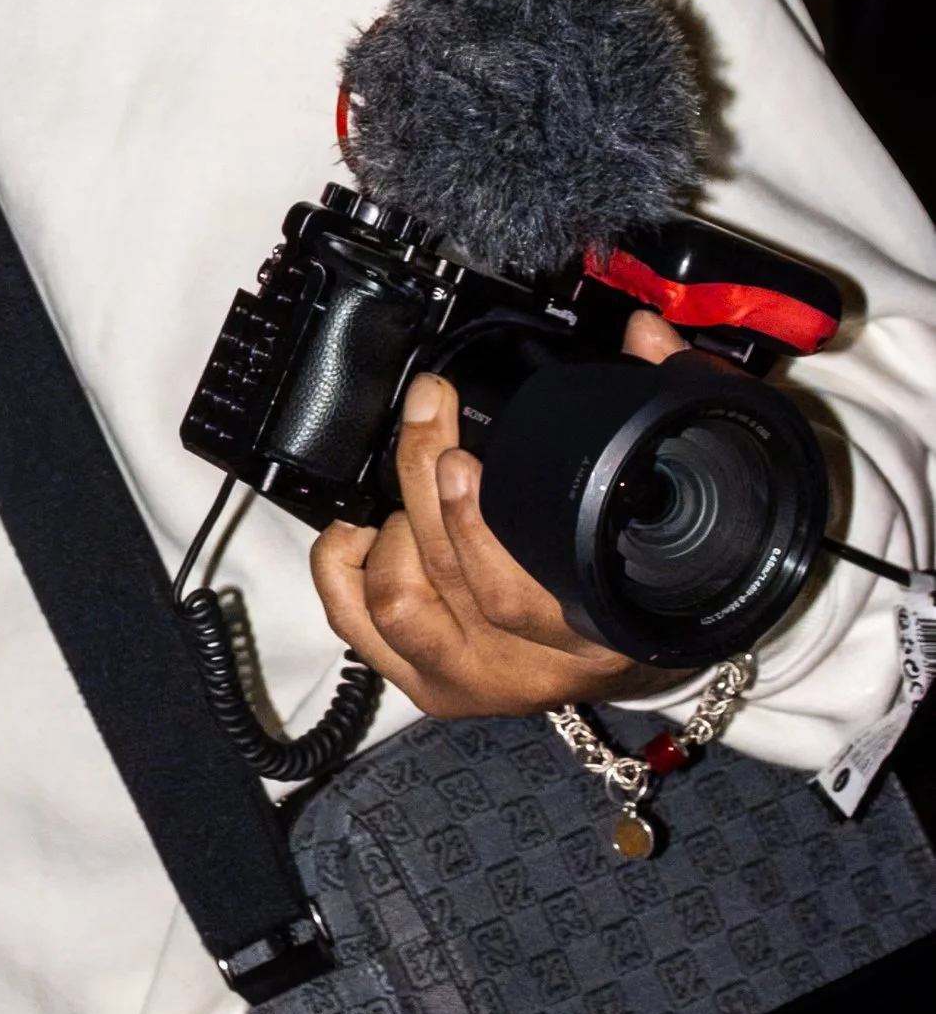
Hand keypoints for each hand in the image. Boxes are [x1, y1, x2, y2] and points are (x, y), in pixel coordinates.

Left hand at [309, 312, 691, 718]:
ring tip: (416, 483)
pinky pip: (355, 623)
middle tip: (429, 409)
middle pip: (448, 574)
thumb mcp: (671, 499)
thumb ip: (665, 407)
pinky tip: (364, 527)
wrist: (635, 652)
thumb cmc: (649, 577)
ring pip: (398, 600)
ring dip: (394, 527)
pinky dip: (342, 567)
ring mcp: (469, 679)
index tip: (460, 457)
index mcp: (595, 632)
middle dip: (424, 475)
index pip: (517, 598)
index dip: (474, 527)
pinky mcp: (422, 680)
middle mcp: (528, 668)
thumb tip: (645, 333)